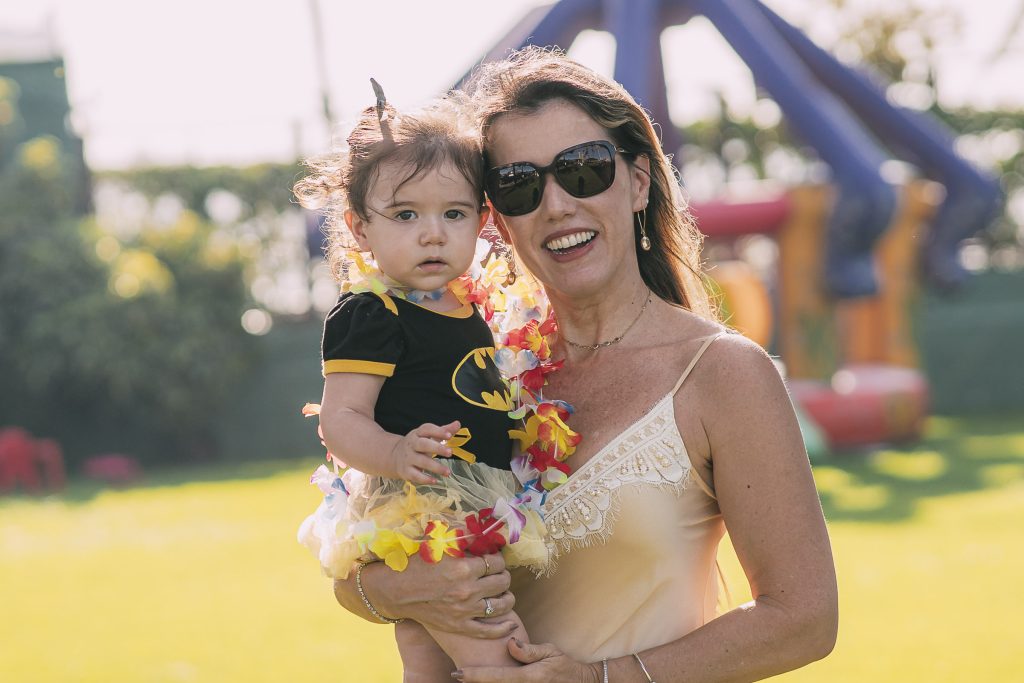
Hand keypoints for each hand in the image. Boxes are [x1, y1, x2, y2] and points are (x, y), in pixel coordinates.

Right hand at [360, 551, 516, 638]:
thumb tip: (484, 531)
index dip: (498, 558)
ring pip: (501, 605)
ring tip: (502, 592)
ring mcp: (464, 611)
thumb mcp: (439, 544)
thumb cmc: (416, 563)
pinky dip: (503, 628)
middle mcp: (467, 590)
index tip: (493, 558)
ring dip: (506, 596)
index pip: (496, 561)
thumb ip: (463, 537)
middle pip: (502, 581)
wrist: (395, 590)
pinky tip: (510, 625)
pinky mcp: (459, 627)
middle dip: (503, 574)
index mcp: (463, 568)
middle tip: (497, 573)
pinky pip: (488, 631)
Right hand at [387, 420, 459, 483]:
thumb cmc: (418, 444)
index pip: (427, 429)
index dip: (438, 431)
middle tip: (450, 452)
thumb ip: (443, 430)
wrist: (394, 456)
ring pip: (421, 462)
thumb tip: (457, 423)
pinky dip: (425, 479)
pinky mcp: (406, 471)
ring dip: (436, 467)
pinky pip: (415, 475)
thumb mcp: (428, 436)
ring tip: (448, 472)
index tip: (449, 435)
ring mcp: (408, 458)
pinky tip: (435, 481)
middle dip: (437, 448)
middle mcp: (412, 445)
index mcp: (418, 434)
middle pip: (423, 445)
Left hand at [455, 639, 601, 681]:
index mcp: (529, 677)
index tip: (458, 673)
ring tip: (468, 679)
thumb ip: (529, 651)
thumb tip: (510, 644)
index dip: (475, 676)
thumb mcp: (550, 652)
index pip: (497, 677)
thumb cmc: (564, 666)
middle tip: (458, 675)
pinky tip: (485, 681)